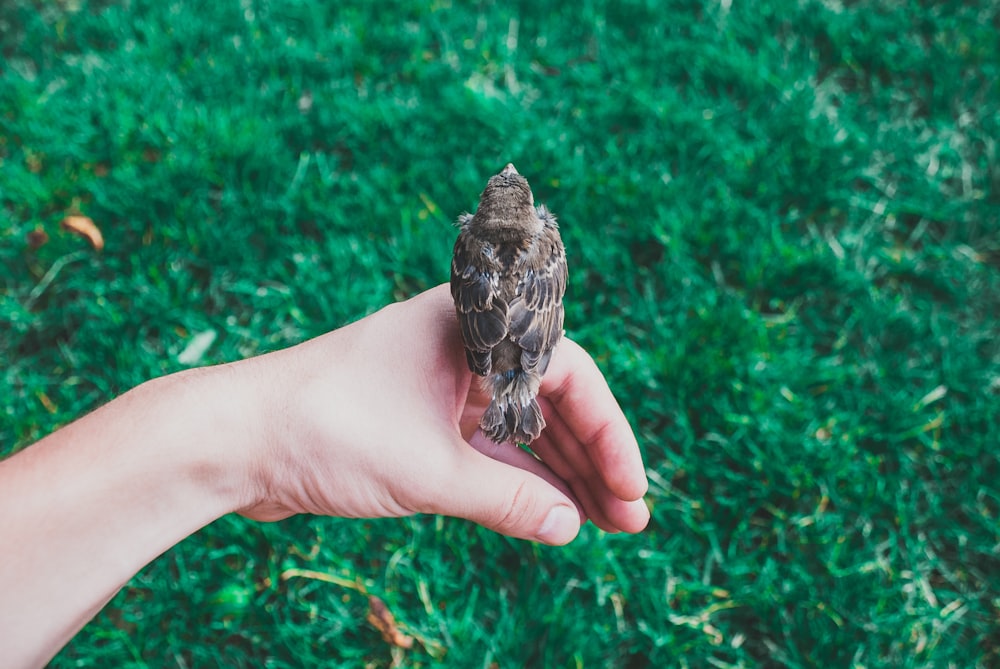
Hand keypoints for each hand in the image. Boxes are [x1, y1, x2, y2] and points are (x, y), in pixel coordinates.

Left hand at [237, 284, 648, 543]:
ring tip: (603, 522)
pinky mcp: (417, 418)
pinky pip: (483, 446)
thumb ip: (507, 500)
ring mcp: (439, 383)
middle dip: (591, 460)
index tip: (633, 488)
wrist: (235, 440)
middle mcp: (461, 347)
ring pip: (518, 427)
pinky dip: (515, 478)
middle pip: (549, 401)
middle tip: (629, 516)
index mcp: (471, 326)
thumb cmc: (329, 431)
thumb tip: (570, 528)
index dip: (609, 434)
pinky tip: (550, 512)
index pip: (568, 374)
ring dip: (558, 473)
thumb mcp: (430, 471)